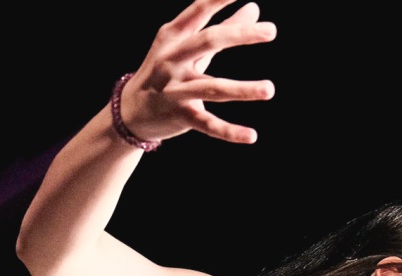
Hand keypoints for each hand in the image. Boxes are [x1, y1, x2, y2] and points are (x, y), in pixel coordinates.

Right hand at [119, 0, 276, 145]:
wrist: (130, 111)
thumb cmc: (166, 70)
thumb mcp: (188, 46)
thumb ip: (223, 27)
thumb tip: (254, 7)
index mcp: (174, 35)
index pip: (200, 9)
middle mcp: (172, 59)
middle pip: (208, 41)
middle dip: (240, 35)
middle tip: (271, 31)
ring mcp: (174, 89)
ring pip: (212, 88)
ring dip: (242, 89)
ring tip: (269, 89)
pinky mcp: (179, 115)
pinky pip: (207, 123)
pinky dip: (229, 131)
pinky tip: (251, 136)